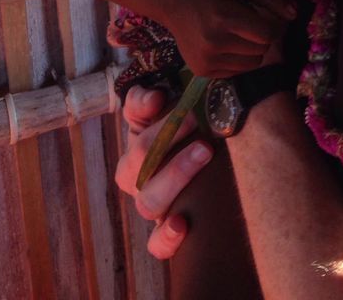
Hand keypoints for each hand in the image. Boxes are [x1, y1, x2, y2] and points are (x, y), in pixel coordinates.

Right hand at [115, 86, 211, 259]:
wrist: (211, 168)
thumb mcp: (172, 111)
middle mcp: (138, 179)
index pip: (132, 122)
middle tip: (197, 120)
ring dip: (175, 174)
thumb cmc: (191, 138)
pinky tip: (182, 223)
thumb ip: (152, 100)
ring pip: (148, 201)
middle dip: (167, 136)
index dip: (142, 108)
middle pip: (139, 163)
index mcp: (137, 148)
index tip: (161, 97)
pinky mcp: (166, 233)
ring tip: (205, 151)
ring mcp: (152, 206)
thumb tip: (154, 97)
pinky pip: (157, 244)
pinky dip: (166, 237)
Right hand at [164, 0, 290, 77]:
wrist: (174, 2)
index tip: (264, 16)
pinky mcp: (202, 71)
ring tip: (237, 33)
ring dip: (252, 49)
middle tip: (248, 23)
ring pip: (252, 63)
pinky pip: (237, 71)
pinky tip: (226, 44)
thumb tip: (294, 15)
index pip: (268, 35)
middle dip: (261, 36)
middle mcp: (215, 43)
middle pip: (261, 50)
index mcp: (225, 17)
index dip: (272, 26)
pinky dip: (239, 59)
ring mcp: (206, 60)